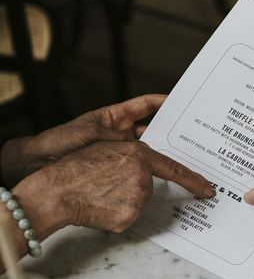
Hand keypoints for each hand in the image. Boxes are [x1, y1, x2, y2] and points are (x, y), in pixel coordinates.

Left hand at [1, 95, 165, 185]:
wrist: (40, 163)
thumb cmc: (61, 141)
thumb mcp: (90, 132)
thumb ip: (116, 138)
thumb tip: (139, 148)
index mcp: (115, 116)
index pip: (145, 106)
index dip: (162, 102)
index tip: (180, 102)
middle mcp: (121, 133)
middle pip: (152, 129)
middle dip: (169, 131)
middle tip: (189, 136)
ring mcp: (120, 150)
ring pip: (147, 150)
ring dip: (162, 153)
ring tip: (181, 157)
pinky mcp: (116, 167)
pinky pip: (137, 168)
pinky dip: (149, 171)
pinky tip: (160, 176)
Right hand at [13, 141, 213, 236]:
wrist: (56, 190)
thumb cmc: (77, 168)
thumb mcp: (108, 151)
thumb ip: (133, 159)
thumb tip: (145, 174)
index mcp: (139, 155)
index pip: (175, 169)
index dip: (194, 181)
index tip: (208, 190)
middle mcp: (142, 176)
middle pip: (148, 187)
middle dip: (133, 187)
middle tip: (107, 185)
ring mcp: (136, 198)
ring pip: (138, 202)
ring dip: (124, 200)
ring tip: (100, 193)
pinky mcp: (129, 217)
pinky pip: (129, 216)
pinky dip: (117, 214)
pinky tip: (100, 207)